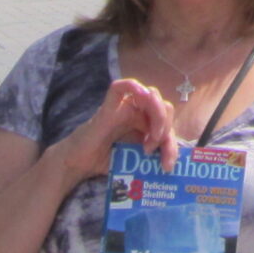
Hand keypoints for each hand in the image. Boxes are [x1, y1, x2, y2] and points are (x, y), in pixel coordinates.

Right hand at [59, 78, 179, 182]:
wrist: (80, 164)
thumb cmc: (107, 160)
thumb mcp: (138, 159)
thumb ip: (154, 154)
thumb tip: (173, 162)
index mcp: (146, 120)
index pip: (169, 122)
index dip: (172, 142)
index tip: (167, 164)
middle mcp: (137, 110)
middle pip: (164, 106)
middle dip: (167, 130)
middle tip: (155, 151)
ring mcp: (123, 107)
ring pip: (151, 95)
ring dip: (158, 118)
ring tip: (150, 142)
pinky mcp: (109, 108)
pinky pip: (120, 87)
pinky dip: (134, 87)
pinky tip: (144, 98)